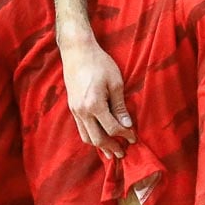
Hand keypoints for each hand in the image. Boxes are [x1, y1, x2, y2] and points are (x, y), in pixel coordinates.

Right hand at [59, 35, 135, 159]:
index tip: (133, 137)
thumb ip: (120, 106)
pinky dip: (90, 135)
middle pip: (97, 138)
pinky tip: (99, 136)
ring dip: (99, 145)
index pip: (112, 128)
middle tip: (122, 153)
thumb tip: (127, 124)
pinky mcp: (71, 106)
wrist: (77, 51)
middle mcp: (82, 111)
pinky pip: (81, 128)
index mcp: (94, 105)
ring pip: (86, 136)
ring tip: (110, 150)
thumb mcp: (115, 82)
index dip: (125, 135)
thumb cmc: (99, 63)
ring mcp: (74, 110)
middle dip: (111, 147)